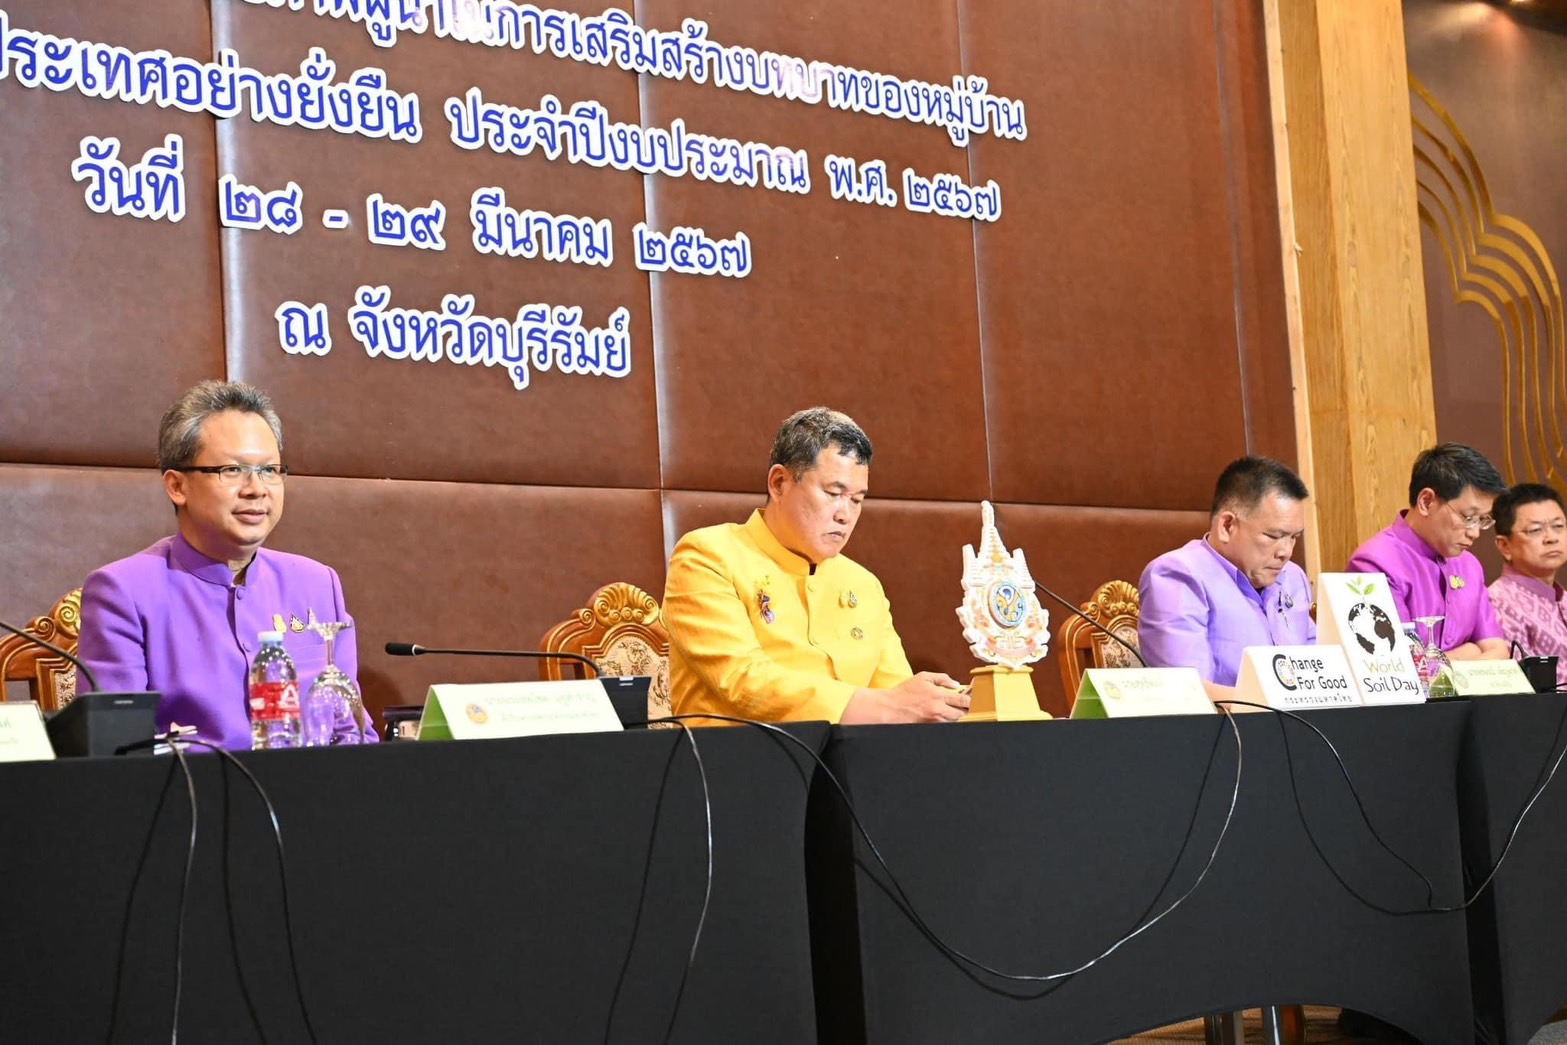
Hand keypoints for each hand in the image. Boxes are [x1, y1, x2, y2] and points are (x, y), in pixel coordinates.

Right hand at [841, 672, 970, 724]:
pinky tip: (945, 716)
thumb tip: (956, 685)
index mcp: (938, 696)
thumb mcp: (922, 677)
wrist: (891, 708)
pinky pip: (945, 725)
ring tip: (956, 710)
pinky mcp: (930, 727)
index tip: (973, 698)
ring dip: (958, 716)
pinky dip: (948, 721)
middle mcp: (938, 710)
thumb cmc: (905, 692)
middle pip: (962, 713)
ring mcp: (935, 720)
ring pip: (955, 721)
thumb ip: (941, 678)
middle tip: (967, 706)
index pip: (963, 700)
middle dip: (967, 710)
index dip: (971, 700)